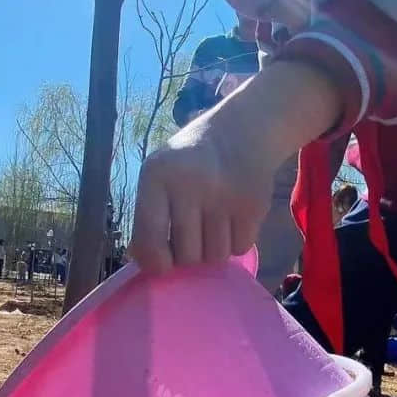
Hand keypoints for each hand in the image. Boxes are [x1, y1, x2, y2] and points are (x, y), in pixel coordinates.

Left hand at [130, 61, 342, 273]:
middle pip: (187, 256)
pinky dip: (237, 242)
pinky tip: (233, 221)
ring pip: (216, 256)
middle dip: (191, 253)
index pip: (150, 239)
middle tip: (194, 234)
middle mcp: (189, 185)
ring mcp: (223, 196)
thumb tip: (144, 261)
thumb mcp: (159, 175)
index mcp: (157, 177)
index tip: (164, 264)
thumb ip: (147, 216)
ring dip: (215, 249)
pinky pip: (240, 248)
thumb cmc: (190, 162)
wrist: (241, 132)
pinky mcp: (252, 205)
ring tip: (214, 225)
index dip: (156, 262)